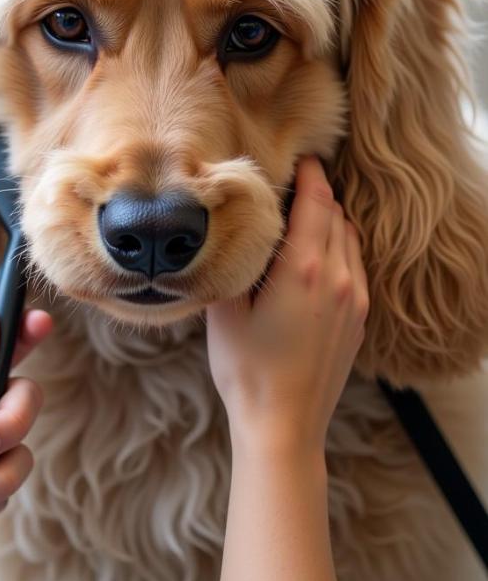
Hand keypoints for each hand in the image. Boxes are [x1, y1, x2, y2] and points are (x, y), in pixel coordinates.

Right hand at [206, 156, 368, 457]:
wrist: (284, 425)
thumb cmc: (246, 369)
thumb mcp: (223, 312)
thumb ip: (229, 263)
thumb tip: (225, 229)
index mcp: (302, 270)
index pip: (315, 203)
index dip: (309, 174)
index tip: (300, 155)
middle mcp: (336, 277)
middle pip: (335, 214)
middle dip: (317, 191)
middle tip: (293, 178)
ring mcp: (353, 299)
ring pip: (349, 238)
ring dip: (330, 218)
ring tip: (302, 211)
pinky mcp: (358, 318)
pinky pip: (355, 264)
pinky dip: (339, 245)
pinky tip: (316, 252)